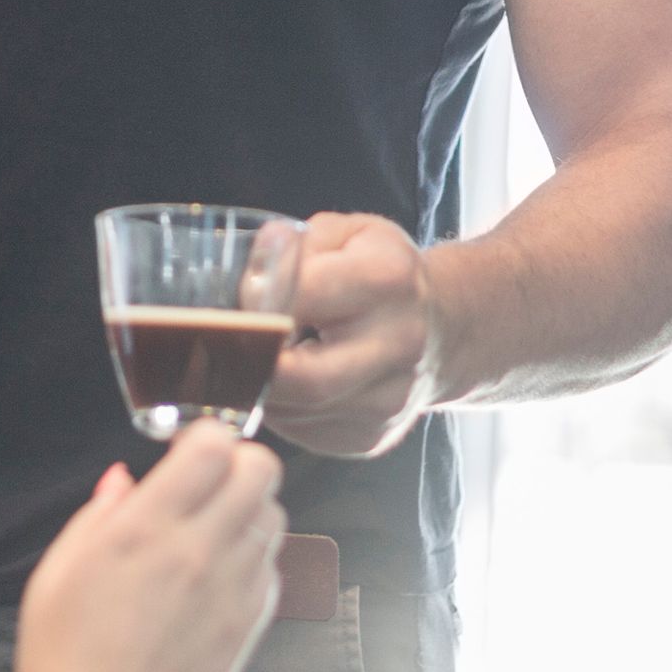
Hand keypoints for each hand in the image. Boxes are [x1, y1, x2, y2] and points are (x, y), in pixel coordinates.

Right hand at [0, 421, 283, 671]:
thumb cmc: (63, 660)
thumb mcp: (57, 574)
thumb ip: (98, 515)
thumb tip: (125, 480)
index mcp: (145, 530)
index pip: (213, 446)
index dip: (204, 434)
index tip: (183, 449)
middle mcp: (198, 553)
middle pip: (261, 471)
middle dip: (239, 460)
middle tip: (207, 480)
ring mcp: (230, 593)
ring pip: (275, 516)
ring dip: (249, 508)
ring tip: (211, 527)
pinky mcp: (246, 629)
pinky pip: (272, 568)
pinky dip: (253, 556)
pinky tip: (218, 572)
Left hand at [264, 212, 440, 457]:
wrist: (442, 328)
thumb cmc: (381, 273)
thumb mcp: (348, 235)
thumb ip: (298, 244)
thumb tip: (256, 272)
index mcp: (390, 279)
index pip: (306, 296)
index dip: (259, 300)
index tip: (240, 299)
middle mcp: (399, 344)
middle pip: (305, 377)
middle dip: (254, 364)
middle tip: (229, 345)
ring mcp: (389, 401)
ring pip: (297, 411)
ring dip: (261, 387)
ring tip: (256, 358)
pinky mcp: (371, 437)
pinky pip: (304, 432)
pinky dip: (280, 409)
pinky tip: (285, 382)